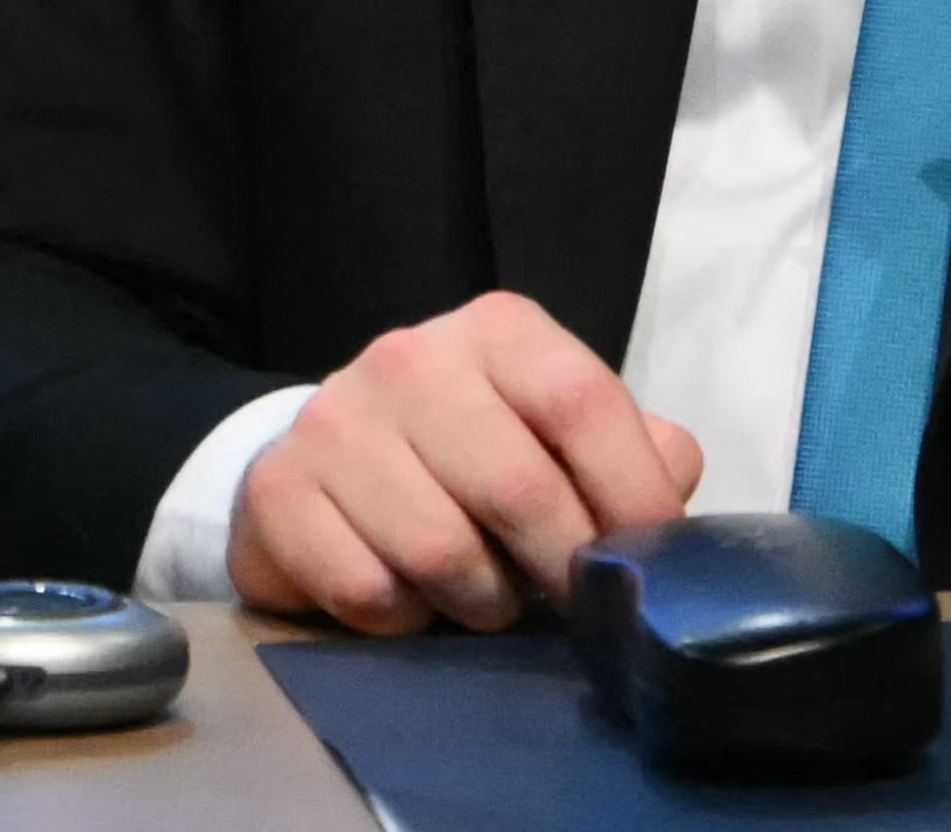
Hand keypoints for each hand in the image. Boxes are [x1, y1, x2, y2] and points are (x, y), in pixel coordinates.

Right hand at [224, 291, 704, 632]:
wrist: (330, 457)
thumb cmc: (471, 448)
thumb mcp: (554, 425)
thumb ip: (632, 446)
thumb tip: (671, 486)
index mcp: (498, 331)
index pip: (582, 400)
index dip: (631, 491)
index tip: (652, 555)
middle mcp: (411, 358)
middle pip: (517, 486)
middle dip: (562, 565)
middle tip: (573, 600)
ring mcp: (336, 421)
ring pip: (441, 553)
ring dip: (483, 602)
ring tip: (489, 597)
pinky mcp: (279, 490)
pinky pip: (367, 590)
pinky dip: (405, 620)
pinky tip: (412, 599)